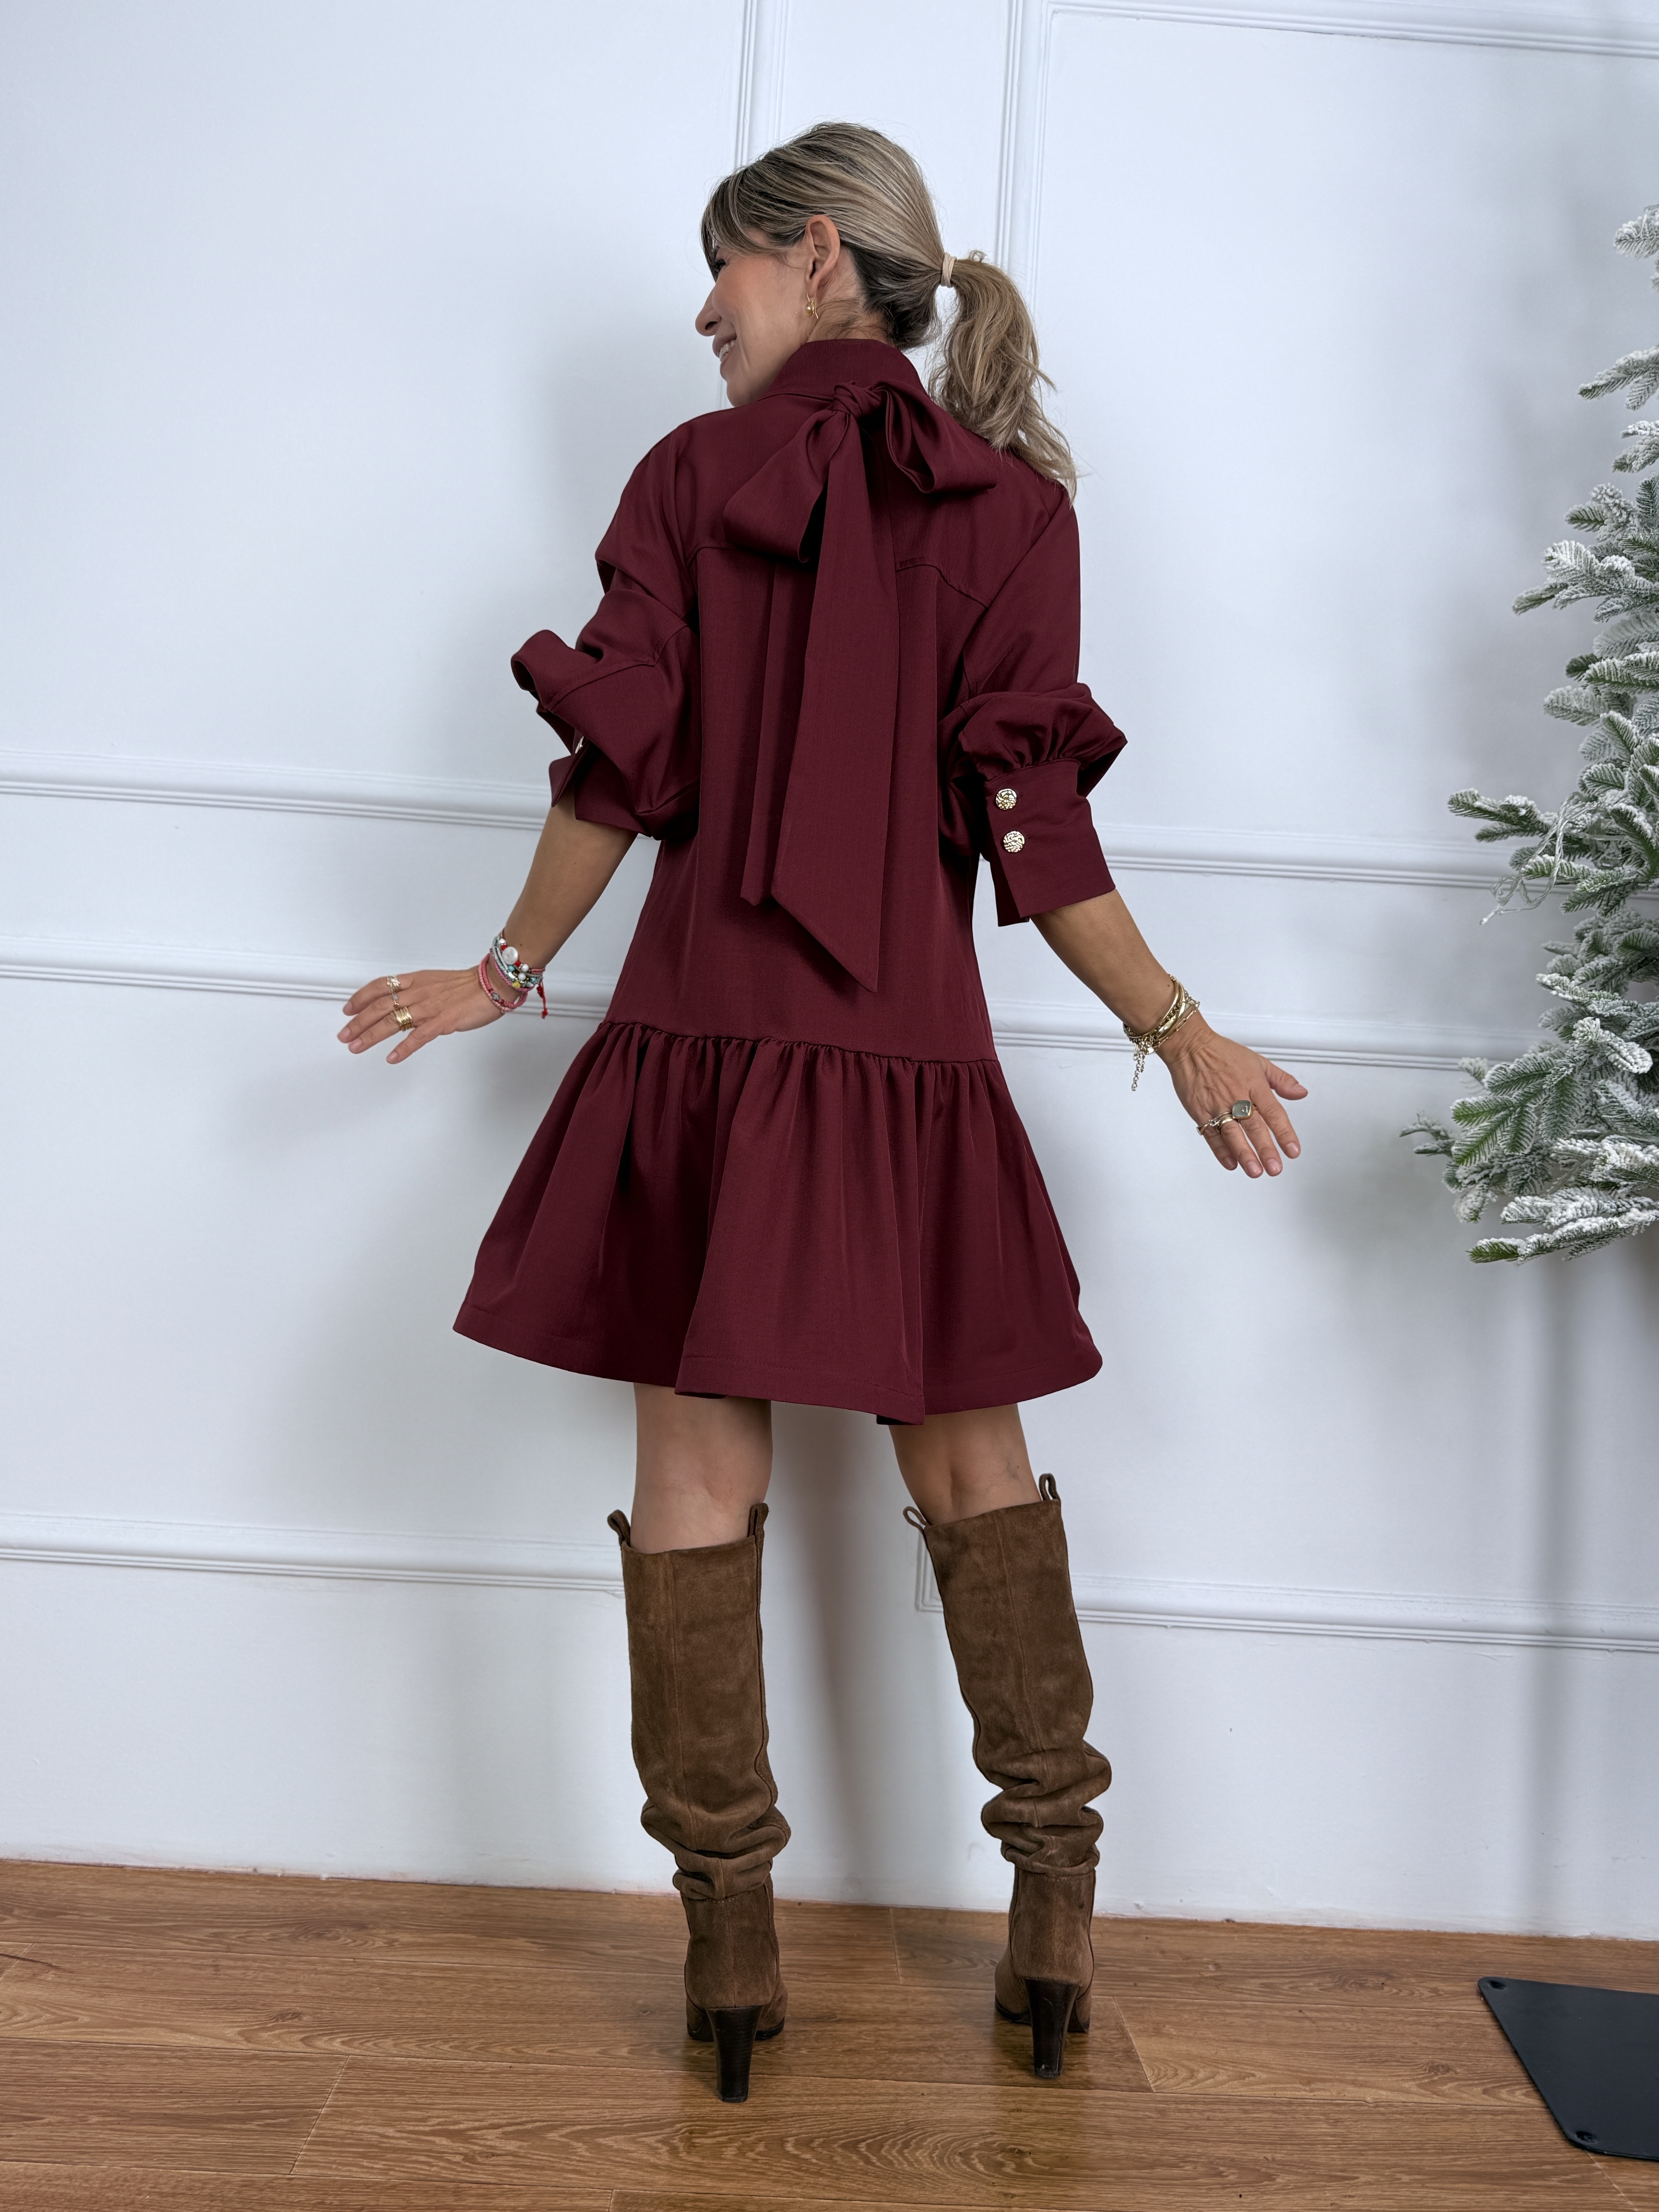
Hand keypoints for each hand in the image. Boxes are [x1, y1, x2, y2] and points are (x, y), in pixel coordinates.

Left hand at [337, 966, 506, 1063]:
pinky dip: (403, 1048)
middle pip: (379, 1006)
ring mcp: (429, 1007)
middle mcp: (418, 993)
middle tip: (344, 1035)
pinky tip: (392, 1057)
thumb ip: (421, 995)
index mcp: (417, 981)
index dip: (360, 998)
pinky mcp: (442, 1021)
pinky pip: (417, 1036)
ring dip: (371, 1035)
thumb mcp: (438, 983)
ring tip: (357, 1047)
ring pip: (392, 1021)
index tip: (348, 1008)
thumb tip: (409, 1010)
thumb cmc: (471, 985)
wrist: (493, 984)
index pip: (380, 987)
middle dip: (358, 1022)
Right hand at [1158, 1015, 1306, 1176]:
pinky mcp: (1199, 1111)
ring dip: (1243, 1154)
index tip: (1293, 1150)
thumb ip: (1282, 1080)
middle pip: (1254, 1126)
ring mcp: (1217, 1105)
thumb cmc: (1222, 1054)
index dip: (1284, 1133)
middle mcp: (1236, 1096)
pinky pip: (1211, 1134)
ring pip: (1232, 1133)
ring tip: (1254, 1170)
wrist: (1190, 1047)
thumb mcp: (1258, 1061)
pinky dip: (1220, 1150)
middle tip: (1275, 1168)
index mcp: (1254, 1085)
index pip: (1274, 1112)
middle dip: (1265, 1149)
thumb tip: (1300, 1093)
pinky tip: (1230, 1163)